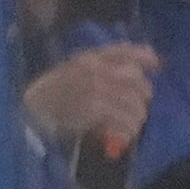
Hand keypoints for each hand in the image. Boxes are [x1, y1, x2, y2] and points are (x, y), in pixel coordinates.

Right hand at [21, 40, 159, 155]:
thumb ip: (104, 68)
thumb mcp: (76, 71)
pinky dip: (127, 133)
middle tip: (139, 109)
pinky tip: (123, 138)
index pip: (125, 50)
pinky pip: (122, 121)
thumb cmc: (54, 94)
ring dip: (136, 119)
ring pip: (134, 103)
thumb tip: (142, 69)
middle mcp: (95, 69)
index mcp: (90, 58)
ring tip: (131, 128)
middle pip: (136, 80)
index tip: (158, 66)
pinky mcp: (93, 109)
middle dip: (142, 97)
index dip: (145, 57)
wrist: (31, 111)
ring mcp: (95, 88)